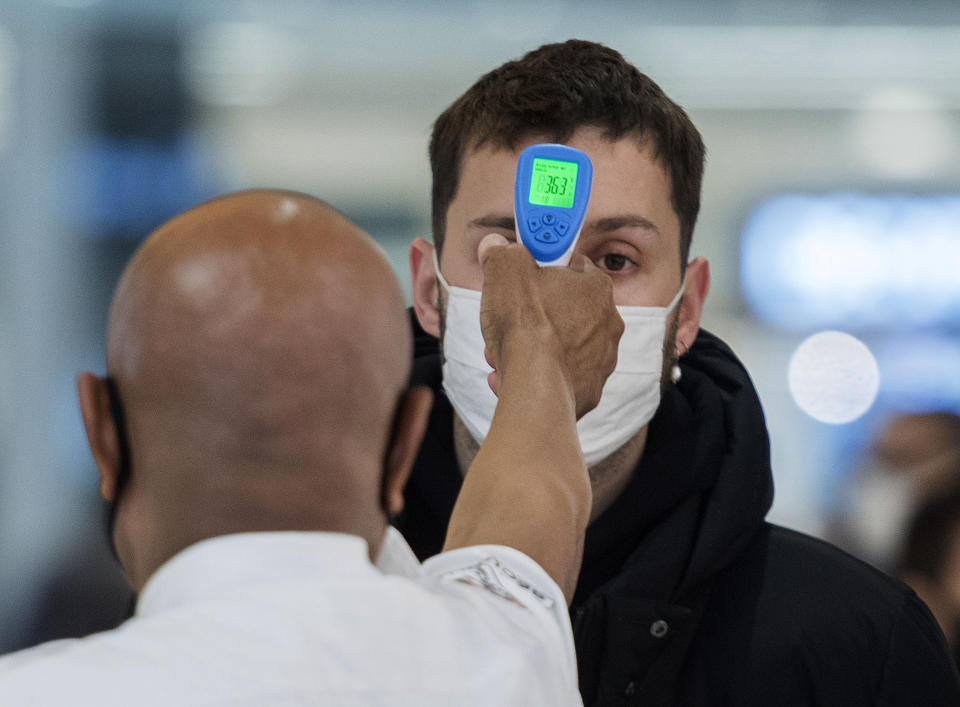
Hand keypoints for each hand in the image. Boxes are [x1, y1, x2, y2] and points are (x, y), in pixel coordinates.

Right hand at [478, 234, 622, 418]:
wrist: (535, 387)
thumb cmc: (525, 328)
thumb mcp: (504, 270)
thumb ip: (502, 252)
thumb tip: (497, 246)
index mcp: (595, 286)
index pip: (569, 264)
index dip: (540, 266)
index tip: (522, 273)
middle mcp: (607, 322)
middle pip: (563, 307)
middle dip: (532, 313)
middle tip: (508, 318)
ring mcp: (601, 358)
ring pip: (561, 343)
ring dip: (533, 346)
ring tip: (504, 351)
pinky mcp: (589, 387)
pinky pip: (561, 374)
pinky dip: (539, 373)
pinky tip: (514, 374)